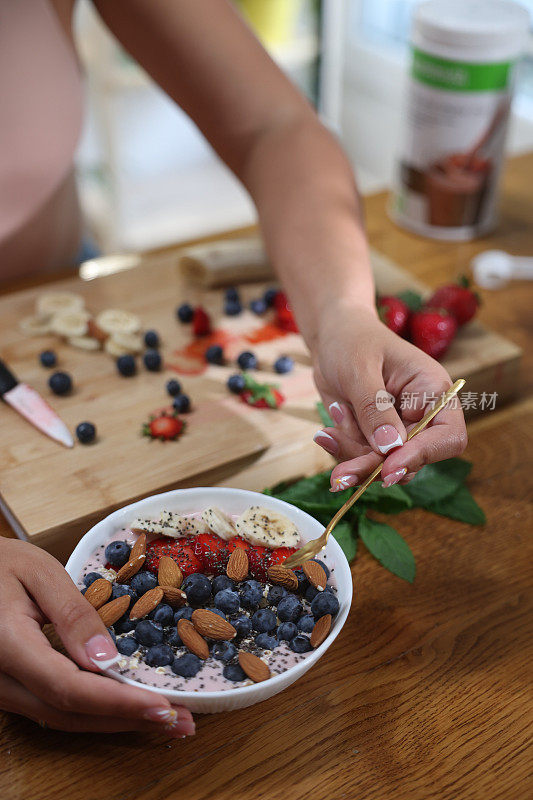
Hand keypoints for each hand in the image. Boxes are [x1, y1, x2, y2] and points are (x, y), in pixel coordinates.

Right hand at [0, 539, 193, 735]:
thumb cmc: (1, 564)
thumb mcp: (39, 573)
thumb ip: (72, 614)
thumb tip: (108, 660)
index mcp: (7, 645)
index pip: (69, 688)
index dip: (118, 702)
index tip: (163, 707)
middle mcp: (1, 679)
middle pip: (69, 713)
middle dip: (128, 719)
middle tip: (182, 720)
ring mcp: (3, 689)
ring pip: (61, 717)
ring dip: (114, 720)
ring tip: (166, 717)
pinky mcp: (12, 687)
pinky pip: (53, 707)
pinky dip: (94, 710)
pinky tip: (126, 704)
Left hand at [311, 303, 466, 488]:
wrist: (332, 338)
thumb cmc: (352, 340)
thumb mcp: (359, 369)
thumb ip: (374, 408)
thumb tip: (390, 448)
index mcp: (433, 391)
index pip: (447, 436)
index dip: (422, 456)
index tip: (389, 468)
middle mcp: (422, 415)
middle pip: (411, 459)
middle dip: (374, 466)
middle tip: (341, 476)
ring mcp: (398, 429)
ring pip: (383, 465)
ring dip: (353, 458)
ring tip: (326, 433)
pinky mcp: (375, 437)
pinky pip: (362, 458)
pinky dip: (342, 449)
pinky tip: (326, 432)